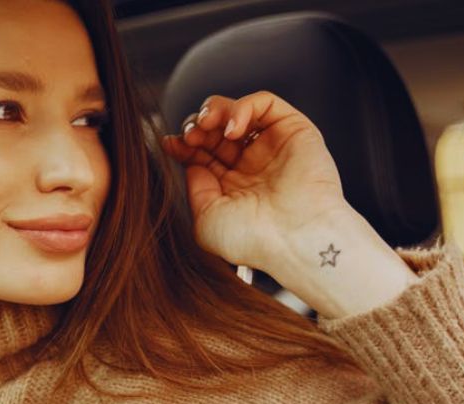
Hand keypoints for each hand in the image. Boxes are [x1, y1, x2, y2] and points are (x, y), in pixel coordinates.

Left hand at [160, 90, 349, 274]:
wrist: (294, 240)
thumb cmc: (254, 240)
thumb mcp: (206, 219)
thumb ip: (195, 187)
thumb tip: (190, 161)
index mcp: (232, 186)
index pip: (202, 153)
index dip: (184, 143)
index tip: (169, 143)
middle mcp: (252, 164)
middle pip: (216, 129)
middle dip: (197, 126)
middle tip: (190, 135)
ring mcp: (273, 146)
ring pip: (238, 111)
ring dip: (216, 110)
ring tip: (206, 125)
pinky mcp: (294, 130)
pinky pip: (266, 103)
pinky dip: (243, 107)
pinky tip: (232, 129)